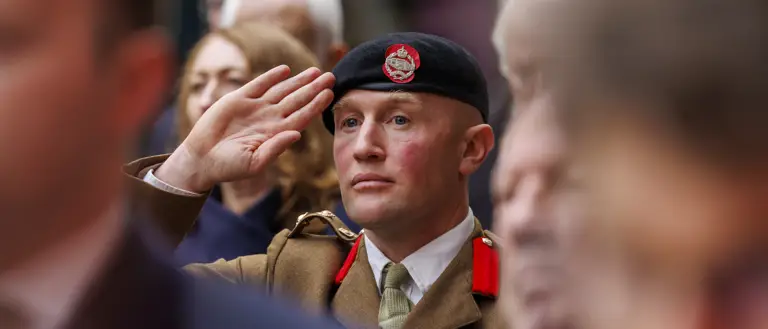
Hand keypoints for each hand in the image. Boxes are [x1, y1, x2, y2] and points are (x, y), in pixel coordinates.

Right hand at [156, 65, 334, 191]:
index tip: (329, 94)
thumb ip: (275, 148)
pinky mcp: (239, 99)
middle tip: (331, 76)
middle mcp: (270, 119)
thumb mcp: (255, 162)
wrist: (202, 159)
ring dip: (298, 80)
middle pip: (297, 100)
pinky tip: (285, 70)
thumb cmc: (229, 166)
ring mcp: (256, 108)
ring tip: (315, 71)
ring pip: (282, 90)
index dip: (316, 105)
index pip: (302, 116)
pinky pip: (259, 84)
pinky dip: (271, 77)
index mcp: (277, 134)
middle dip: (313, 88)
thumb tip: (297, 134)